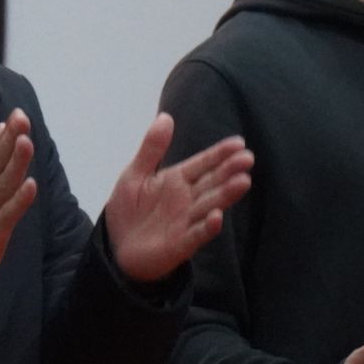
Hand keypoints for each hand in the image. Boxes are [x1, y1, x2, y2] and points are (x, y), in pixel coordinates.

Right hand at [0, 111, 37, 287]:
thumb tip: (4, 128)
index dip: (6, 134)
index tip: (18, 114)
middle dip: (11, 140)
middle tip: (22, 120)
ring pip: (4, 182)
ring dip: (15, 163)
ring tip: (26, 143)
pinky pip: (8, 212)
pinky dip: (20, 199)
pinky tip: (30, 186)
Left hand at [102, 114, 252, 282]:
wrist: (116, 247)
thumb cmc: (129, 209)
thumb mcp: (135, 174)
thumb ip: (151, 148)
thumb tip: (165, 116)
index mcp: (177, 179)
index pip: (203, 164)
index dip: (219, 154)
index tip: (239, 143)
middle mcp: (187, 199)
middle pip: (212, 182)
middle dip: (229, 171)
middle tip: (247, 159)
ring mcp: (186, 221)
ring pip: (209, 205)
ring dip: (226, 195)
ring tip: (243, 182)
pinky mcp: (180, 244)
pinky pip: (196, 234)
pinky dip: (207, 227)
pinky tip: (217, 216)